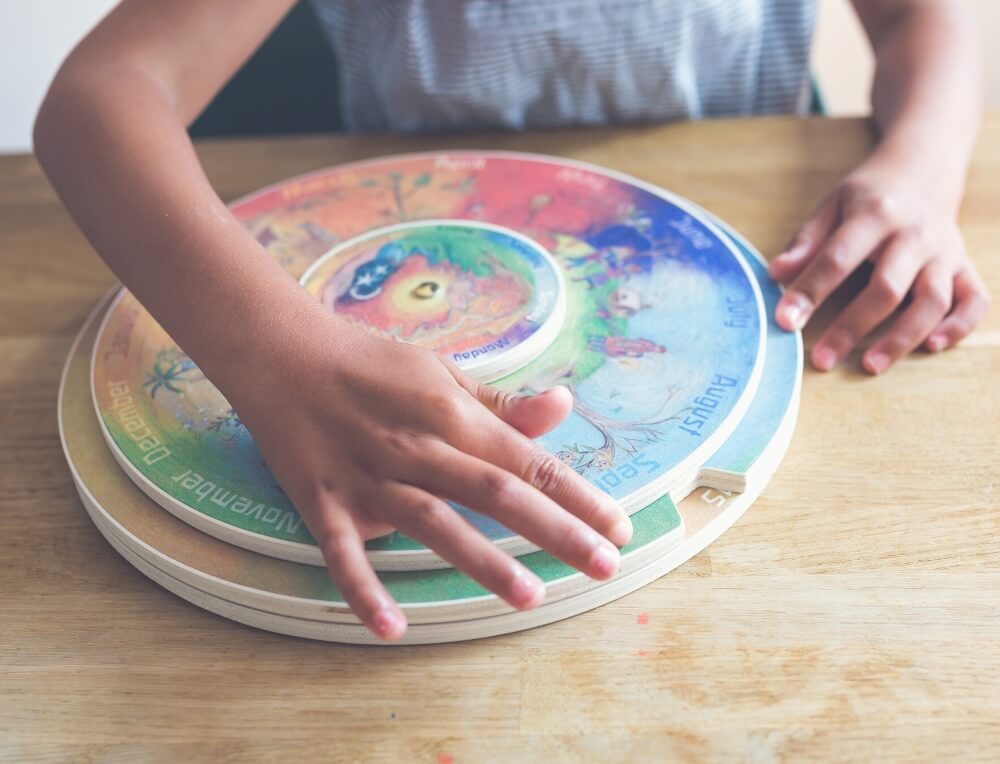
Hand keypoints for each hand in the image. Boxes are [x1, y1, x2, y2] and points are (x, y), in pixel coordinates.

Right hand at [223, 310, 632, 640]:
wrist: (283, 353)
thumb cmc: (372, 364)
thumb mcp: (443, 374)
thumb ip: (501, 403)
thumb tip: (563, 406)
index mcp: (452, 415)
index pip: (527, 460)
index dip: (578, 494)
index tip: (619, 528)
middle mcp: (418, 448)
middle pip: (495, 492)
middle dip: (555, 530)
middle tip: (604, 566)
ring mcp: (369, 478)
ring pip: (434, 521)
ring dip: (482, 560)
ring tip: (530, 598)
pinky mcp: (323, 502)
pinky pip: (342, 553)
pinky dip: (364, 590)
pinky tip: (392, 630)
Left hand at [769, 153, 989, 373]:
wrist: (923, 169)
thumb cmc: (869, 195)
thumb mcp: (832, 205)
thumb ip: (806, 241)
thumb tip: (776, 274)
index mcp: (876, 214)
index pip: (838, 258)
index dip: (810, 292)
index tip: (785, 321)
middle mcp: (915, 235)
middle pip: (887, 287)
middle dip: (852, 326)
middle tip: (822, 359)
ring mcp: (944, 252)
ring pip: (932, 301)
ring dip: (902, 337)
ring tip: (870, 366)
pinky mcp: (965, 267)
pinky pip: (973, 301)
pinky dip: (958, 326)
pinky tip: (932, 347)